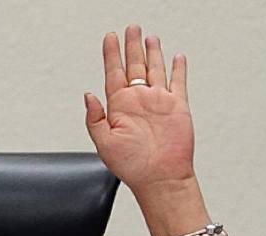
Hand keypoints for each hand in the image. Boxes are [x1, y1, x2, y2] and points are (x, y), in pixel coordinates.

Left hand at [84, 25, 194, 192]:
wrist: (160, 178)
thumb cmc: (132, 167)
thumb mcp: (104, 144)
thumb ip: (94, 119)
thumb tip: (87, 95)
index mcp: (120, 106)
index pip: (114, 72)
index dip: (111, 53)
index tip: (110, 37)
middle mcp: (139, 101)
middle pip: (134, 65)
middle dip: (132, 46)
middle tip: (131, 28)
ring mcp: (158, 102)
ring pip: (155, 69)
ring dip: (152, 53)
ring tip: (149, 37)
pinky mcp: (177, 107)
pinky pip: (178, 82)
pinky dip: (178, 69)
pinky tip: (176, 57)